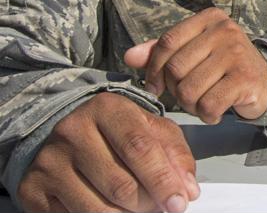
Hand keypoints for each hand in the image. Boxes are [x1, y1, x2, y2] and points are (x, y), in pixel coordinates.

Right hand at [18, 92, 198, 212]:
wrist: (68, 132)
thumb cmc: (118, 132)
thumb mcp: (152, 129)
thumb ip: (175, 154)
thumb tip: (188, 190)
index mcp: (107, 109)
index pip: (139, 148)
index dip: (163, 180)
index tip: (180, 202)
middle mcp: (73, 131)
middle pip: (120, 184)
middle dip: (148, 203)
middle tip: (159, 207)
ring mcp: (49, 161)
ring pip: (98, 208)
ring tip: (138, 209)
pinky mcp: (32, 189)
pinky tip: (111, 209)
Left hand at [125, 7, 266, 123]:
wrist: (265, 81)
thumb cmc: (222, 66)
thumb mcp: (194, 52)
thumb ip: (162, 52)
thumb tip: (129, 57)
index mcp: (209, 19)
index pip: (167, 42)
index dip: (154, 69)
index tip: (154, 86)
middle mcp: (225, 31)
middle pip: (176, 68)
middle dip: (176, 90)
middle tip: (189, 96)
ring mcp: (237, 53)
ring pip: (189, 90)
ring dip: (191, 106)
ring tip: (203, 103)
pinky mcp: (245, 78)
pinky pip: (208, 105)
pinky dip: (207, 115)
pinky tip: (215, 111)